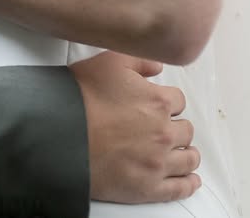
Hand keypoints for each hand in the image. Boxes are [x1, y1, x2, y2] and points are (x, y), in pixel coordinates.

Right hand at [70, 51, 200, 203]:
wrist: (60, 133)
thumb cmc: (81, 98)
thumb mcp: (109, 62)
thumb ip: (139, 60)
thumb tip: (157, 67)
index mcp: (158, 102)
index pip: (178, 101)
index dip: (167, 102)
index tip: (158, 106)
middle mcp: (164, 132)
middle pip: (185, 130)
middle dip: (176, 127)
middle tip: (163, 129)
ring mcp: (158, 162)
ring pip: (188, 159)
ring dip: (186, 154)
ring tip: (180, 153)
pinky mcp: (148, 187)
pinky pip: (179, 188)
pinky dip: (188, 184)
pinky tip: (190, 180)